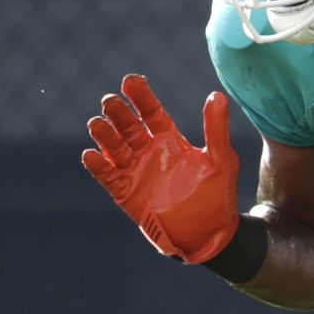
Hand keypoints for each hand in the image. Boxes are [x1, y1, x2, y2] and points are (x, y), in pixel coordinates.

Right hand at [81, 74, 240, 262]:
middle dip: (118, 113)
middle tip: (110, 102)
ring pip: (114, 148)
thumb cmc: (218, 195)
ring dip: (104, 135)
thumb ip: (217, 130)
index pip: (151, 112)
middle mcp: (148, 151)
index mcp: (169, 140)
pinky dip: (98, 166)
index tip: (130, 80)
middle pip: (128, 126)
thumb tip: (217, 95)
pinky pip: (108, 177)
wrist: (210, 233)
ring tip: (96, 123)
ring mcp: (135, 171)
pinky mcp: (126, 193)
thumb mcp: (221, 160)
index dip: (141, 96)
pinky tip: (91, 155)